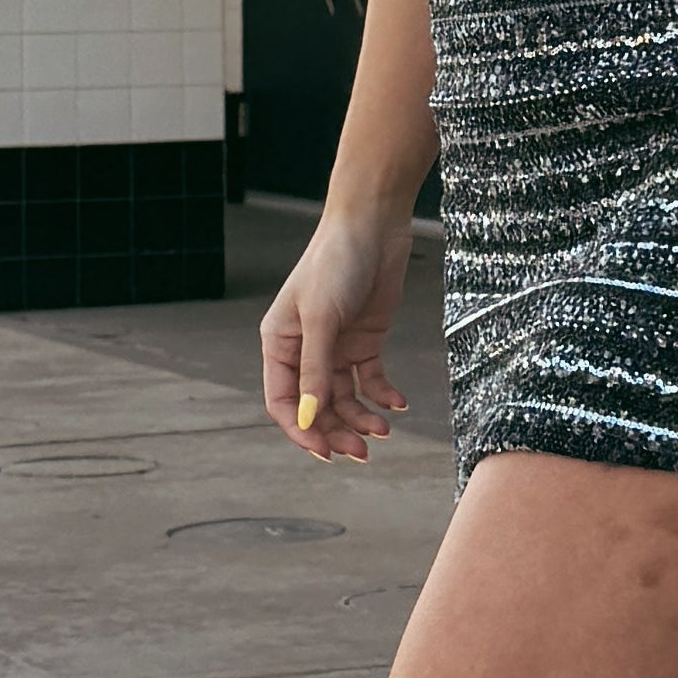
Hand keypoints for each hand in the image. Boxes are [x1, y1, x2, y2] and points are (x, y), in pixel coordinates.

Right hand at [264, 209, 411, 463]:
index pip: (283, 401)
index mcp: (279, 343)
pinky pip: (370, 379)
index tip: (326, 452)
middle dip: (337, 431)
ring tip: (385, 430)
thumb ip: (315, 370)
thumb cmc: (336, 263)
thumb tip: (308, 417)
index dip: (302, 430)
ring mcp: (335, 346)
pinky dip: (383, 395)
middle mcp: (304, 349)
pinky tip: (398, 405)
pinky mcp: (365, 339)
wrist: (372, 224)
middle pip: (315, 406)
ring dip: (362, 419)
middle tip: (363, 453)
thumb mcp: (323, 318)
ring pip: (344, 398)